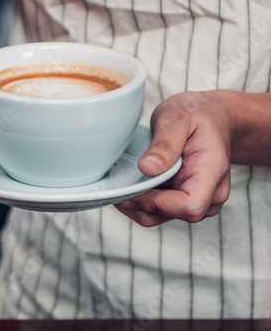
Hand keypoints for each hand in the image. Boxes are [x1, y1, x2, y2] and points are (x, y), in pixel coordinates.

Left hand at [114, 91, 231, 226]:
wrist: (213, 117)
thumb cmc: (196, 114)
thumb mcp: (178, 116)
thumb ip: (165, 143)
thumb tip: (147, 169)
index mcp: (212, 170)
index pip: (191, 205)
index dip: (158, 203)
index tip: (134, 187)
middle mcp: (212, 191)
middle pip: (176, 214)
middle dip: (142, 204)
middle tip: (118, 186)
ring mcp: (202, 198)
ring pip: (165, 216)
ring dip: (139, 205)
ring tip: (122, 185)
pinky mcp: (187, 198)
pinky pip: (163, 210)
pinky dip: (143, 202)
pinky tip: (132, 185)